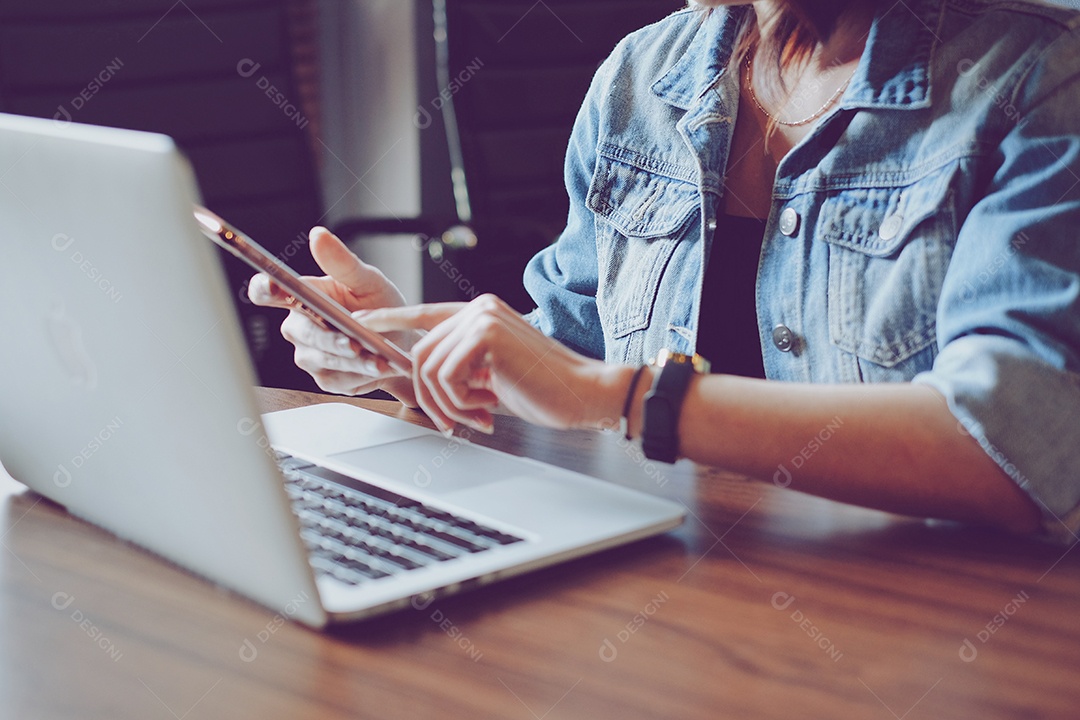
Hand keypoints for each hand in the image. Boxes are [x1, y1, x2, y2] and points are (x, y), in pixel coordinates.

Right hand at [247, 227, 418, 403]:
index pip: (267, 290)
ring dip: (351, 358)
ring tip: (378, 356)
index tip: (274, 286)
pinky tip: (377, 366)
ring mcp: (310, 354)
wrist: (402, 343)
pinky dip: (360, 372)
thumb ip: (343, 263)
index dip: (265, 288)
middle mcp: (299, 326)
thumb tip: (318, 235)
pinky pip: (337, 376)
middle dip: (329, 336)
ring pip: (322, 357)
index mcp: (302, 296)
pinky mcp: (325, 377)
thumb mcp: (368, 280)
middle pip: (301, 331)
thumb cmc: (380, 306)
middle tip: (354, 340)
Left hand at [360, 294, 627, 433]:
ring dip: (447, 404)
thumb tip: (422, 382)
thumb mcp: (491, 377)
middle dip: (430, 397)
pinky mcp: (486, 335)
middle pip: (420, 353)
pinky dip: (460, 402)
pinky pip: (445, 376)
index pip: (423, 313)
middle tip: (456, 421)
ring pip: (428, 368)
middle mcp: (478, 308)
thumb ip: (460, 369)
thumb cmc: (545, 390)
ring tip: (479, 415)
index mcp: (480, 314)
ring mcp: (482, 318)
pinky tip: (488, 407)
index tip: (359, 323)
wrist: (584, 394)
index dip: (388, 319)